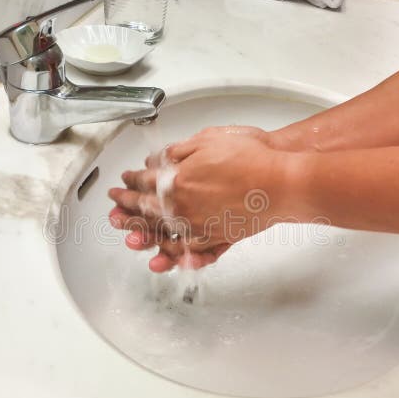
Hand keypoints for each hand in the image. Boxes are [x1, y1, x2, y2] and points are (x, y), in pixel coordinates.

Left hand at [108, 126, 291, 271]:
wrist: (282, 181)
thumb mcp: (208, 140)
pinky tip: (164, 257)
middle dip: (127, 207)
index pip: (145, 180)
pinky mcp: (216, 238)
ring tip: (130, 238)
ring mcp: (198, 226)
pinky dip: (174, 255)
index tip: (125, 180)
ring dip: (143, 235)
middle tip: (116, 206)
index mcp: (177, 179)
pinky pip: (188, 251)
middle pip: (146, 210)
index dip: (132, 180)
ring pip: (162, 234)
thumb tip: (157, 159)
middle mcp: (183, 206)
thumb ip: (178, 151)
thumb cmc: (252, 157)